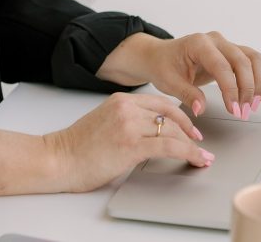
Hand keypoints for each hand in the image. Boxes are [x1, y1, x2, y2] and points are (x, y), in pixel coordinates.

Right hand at [43, 92, 213, 192]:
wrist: (58, 159)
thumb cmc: (76, 147)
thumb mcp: (104, 122)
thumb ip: (127, 121)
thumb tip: (151, 133)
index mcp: (120, 100)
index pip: (160, 103)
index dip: (180, 115)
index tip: (190, 127)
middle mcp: (127, 109)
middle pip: (170, 116)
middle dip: (190, 130)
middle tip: (200, 142)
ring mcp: (130, 125)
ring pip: (174, 131)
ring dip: (193, 145)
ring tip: (202, 156)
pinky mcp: (132, 145)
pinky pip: (171, 146)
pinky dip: (189, 153)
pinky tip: (197, 160)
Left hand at [97, 31, 260, 119]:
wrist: (160, 56)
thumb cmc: (163, 66)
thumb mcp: (169, 82)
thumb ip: (186, 94)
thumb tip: (201, 109)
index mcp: (198, 43)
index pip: (222, 66)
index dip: (231, 89)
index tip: (234, 110)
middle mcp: (216, 40)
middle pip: (243, 60)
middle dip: (248, 88)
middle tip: (245, 112)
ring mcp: (225, 45)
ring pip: (253, 58)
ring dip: (259, 82)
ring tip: (257, 104)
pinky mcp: (231, 53)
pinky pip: (253, 62)